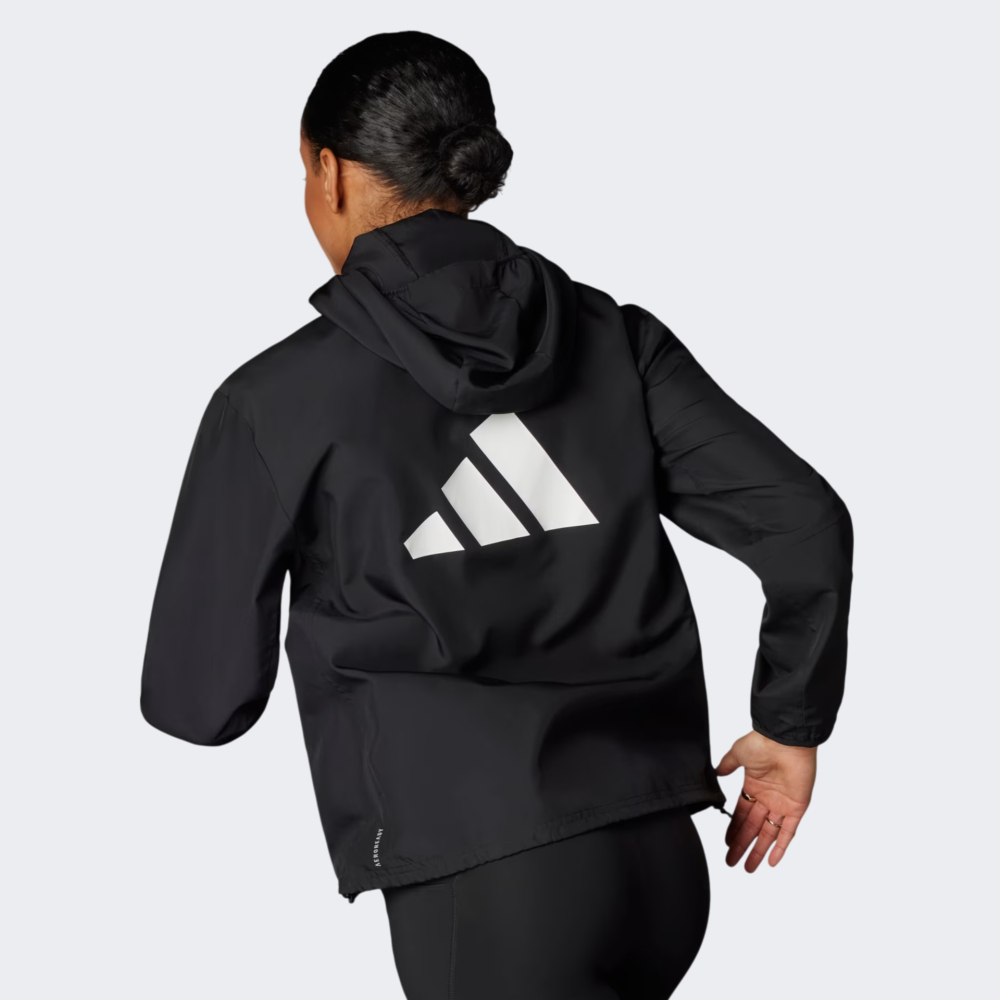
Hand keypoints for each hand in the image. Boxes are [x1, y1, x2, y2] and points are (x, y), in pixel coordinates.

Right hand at [715, 730, 816, 871]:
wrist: (786, 740)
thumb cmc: (763, 743)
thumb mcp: (738, 753)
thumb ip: (727, 764)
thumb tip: (716, 771)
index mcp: (754, 785)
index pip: (742, 813)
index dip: (734, 828)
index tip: (726, 841)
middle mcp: (768, 797)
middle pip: (752, 827)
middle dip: (741, 845)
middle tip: (731, 860)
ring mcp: (782, 804)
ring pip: (768, 833)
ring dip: (758, 851)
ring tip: (748, 867)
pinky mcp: (797, 808)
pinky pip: (789, 832)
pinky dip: (781, 847)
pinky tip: (772, 861)